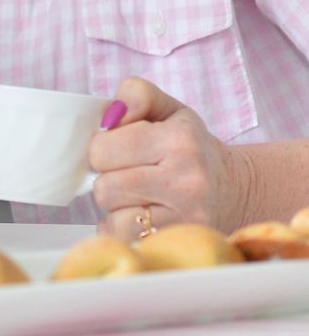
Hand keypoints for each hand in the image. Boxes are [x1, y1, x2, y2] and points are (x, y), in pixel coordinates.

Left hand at [89, 76, 251, 239]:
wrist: (234, 190)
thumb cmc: (191, 147)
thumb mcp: (169, 110)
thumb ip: (135, 95)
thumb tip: (109, 114)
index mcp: (179, 140)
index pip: (102, 149)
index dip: (103, 149)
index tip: (119, 150)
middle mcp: (187, 179)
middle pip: (104, 187)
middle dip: (107, 179)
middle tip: (127, 174)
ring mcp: (187, 216)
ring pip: (113, 217)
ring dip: (115, 208)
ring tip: (136, 196)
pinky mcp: (182, 241)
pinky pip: (125, 240)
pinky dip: (122, 230)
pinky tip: (140, 216)